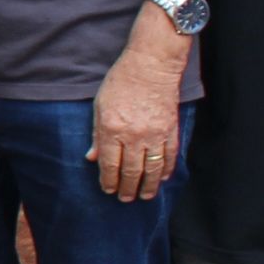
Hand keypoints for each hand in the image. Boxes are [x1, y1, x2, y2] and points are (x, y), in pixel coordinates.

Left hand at [87, 41, 183, 201]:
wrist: (151, 65)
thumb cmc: (121, 82)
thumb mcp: (100, 106)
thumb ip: (97, 135)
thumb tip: (92, 158)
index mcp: (112, 129)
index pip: (110, 165)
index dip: (108, 181)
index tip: (108, 190)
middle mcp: (134, 135)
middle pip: (131, 171)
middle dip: (127, 189)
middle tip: (125, 198)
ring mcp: (155, 133)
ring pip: (152, 169)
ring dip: (148, 186)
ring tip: (144, 196)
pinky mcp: (170, 129)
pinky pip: (170, 156)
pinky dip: (166, 170)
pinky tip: (162, 179)